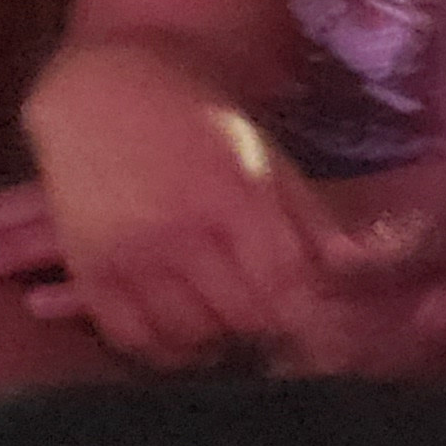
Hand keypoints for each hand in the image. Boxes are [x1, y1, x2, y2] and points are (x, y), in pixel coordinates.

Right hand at [21, 42, 345, 367]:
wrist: (106, 95)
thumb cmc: (204, 129)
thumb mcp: (270, 162)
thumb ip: (311, 220)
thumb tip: (354, 270)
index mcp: (237, 198)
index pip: (287, 285)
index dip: (310, 317)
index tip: (320, 327)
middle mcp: (182, 231)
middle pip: (244, 317)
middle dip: (270, 327)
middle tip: (276, 322)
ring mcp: (131, 255)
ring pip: (192, 335)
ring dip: (221, 341)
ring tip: (231, 324)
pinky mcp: (90, 271)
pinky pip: (133, 338)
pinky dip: (165, 349)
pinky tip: (184, 335)